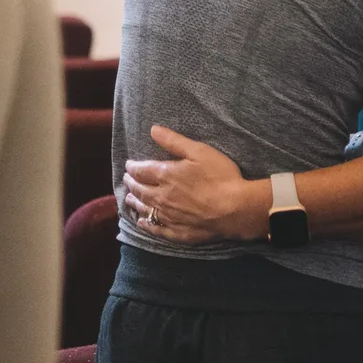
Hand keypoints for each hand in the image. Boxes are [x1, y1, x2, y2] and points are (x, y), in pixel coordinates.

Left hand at [120, 126, 268, 243]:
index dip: (133, 167)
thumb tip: (153, 130)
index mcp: (165, 175)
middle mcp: (161, 197)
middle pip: (140, 190)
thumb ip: (174, 141)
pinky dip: (147, 225)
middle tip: (126, 179)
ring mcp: (169, 216)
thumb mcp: (198, 151)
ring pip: (145, 209)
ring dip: (135, 202)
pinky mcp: (178, 232)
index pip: (141, 170)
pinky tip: (142, 222)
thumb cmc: (219, 176)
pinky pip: (156, 229)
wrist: (235, 209)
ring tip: (129, 198)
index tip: (129, 165)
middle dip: (131, 183)